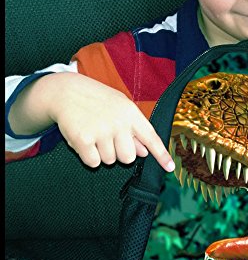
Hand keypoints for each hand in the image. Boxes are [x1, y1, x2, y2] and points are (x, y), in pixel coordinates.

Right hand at [16, 73, 175, 169]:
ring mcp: (100, 131)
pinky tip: (85, 139)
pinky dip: (89, 156)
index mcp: (131, 114)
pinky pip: (93, 162)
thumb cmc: (98, 101)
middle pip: (128, 158)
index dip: (161, 155)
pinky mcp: (83, 140)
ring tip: (95, 133)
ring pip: (109, 161)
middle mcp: (118, 123)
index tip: (170, 168)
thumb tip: (144, 152)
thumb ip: (134, 130)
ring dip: (102, 153)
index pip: (151, 138)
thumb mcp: (121, 109)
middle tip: (109, 138)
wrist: (66, 91)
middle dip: (119, 153)